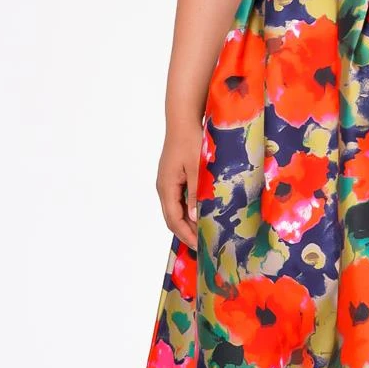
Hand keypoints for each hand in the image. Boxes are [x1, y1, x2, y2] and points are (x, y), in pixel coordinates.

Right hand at [156, 117, 204, 250]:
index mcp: (166, 187)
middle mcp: (164, 187)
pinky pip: (179, 200)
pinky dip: (189, 211)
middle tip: (204, 245)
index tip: (200, 247)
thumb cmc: (191, 141)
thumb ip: (197, 193)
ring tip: (204, 233)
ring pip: (176, 210)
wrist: (183, 120)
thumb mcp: (197, 169)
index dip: (186, 235)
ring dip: (188, 223)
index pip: (174, 220)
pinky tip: (202, 213)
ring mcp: (168, 182)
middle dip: (187, 233)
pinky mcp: (174, 177)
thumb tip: (194, 218)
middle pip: (172, 218)